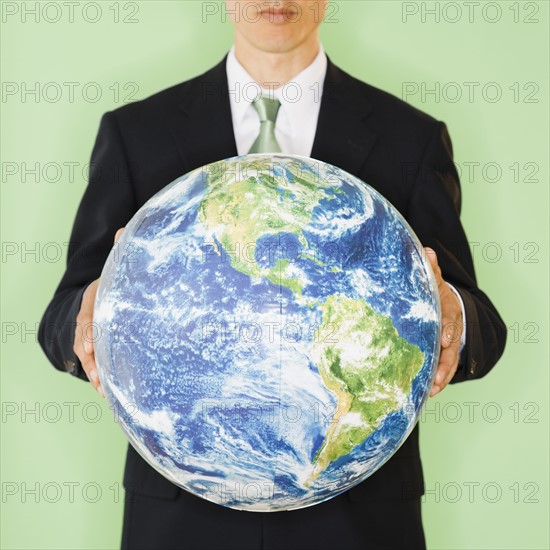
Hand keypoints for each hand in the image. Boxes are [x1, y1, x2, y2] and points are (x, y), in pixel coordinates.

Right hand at [73, 227, 124, 395]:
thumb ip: (122, 252)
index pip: (85, 318)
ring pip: (87, 356)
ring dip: (95, 373)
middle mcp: (88, 320)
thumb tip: (125, 231)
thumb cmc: (115, 281)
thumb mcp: (117, 267)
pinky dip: (100, 376)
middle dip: (90, 361)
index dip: (87, 334)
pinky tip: (110, 391)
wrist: (105, 291)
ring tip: (104, 390)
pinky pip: (96, 362)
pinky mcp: (99, 346)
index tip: (90, 347)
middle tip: (99, 378)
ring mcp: (91, 334)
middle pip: (83, 343)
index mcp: (92, 301)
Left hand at [425, 247, 462, 396]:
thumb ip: (431, 270)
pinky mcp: (445, 354)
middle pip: (452, 348)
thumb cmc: (438, 294)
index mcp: (450, 311)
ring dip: (442, 376)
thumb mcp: (436, 281)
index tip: (445, 340)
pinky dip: (439, 379)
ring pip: (450, 362)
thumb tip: (427, 251)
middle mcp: (452, 330)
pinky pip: (444, 368)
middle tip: (437, 376)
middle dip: (445, 362)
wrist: (451, 304)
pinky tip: (429, 392)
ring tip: (433, 390)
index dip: (448, 330)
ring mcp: (451, 344)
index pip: (451, 320)